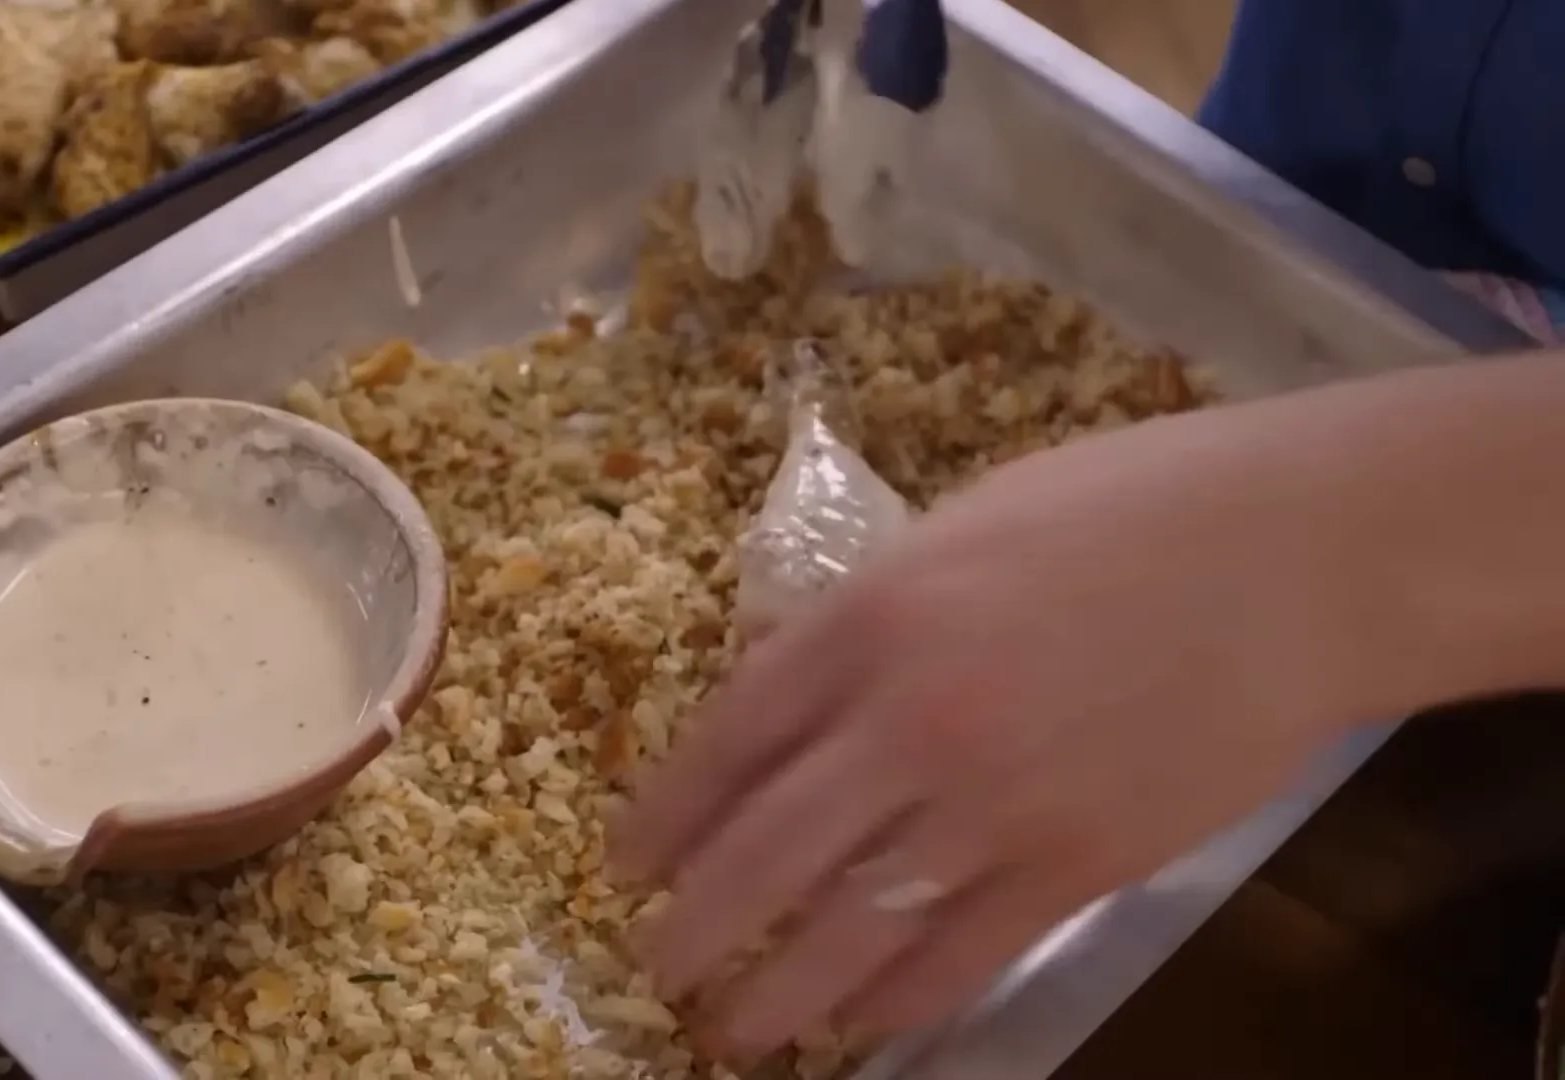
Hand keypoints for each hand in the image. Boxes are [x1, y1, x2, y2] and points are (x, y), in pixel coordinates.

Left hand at [611, 400, 1391, 1060]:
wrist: (1295, 557)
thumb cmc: (1130, 510)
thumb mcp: (960, 528)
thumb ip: (873, 618)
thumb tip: (808, 695)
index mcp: (869, 617)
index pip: (729, 738)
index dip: (667, 813)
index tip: (629, 863)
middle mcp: (909, 719)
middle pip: (764, 852)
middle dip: (697, 927)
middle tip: (656, 967)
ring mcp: (993, 801)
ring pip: (850, 928)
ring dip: (780, 992)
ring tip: (735, 1028)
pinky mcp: (1079, 865)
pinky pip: (962, 955)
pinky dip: (900, 1002)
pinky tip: (863, 1026)